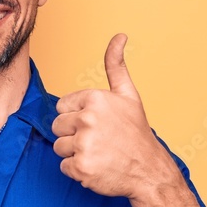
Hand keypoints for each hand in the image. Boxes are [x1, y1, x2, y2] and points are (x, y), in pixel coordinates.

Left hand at [52, 34, 205, 206]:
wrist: (149, 170)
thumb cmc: (135, 132)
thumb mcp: (128, 95)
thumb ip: (116, 65)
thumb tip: (119, 35)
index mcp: (95, 98)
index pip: (62, 107)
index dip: (77, 117)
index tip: (98, 124)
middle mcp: (88, 119)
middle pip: (57, 127)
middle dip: (73, 135)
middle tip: (98, 141)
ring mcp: (84, 144)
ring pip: (59, 147)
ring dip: (75, 153)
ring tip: (98, 153)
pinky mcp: (81, 167)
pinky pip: (64, 166)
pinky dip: (78, 170)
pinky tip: (97, 167)